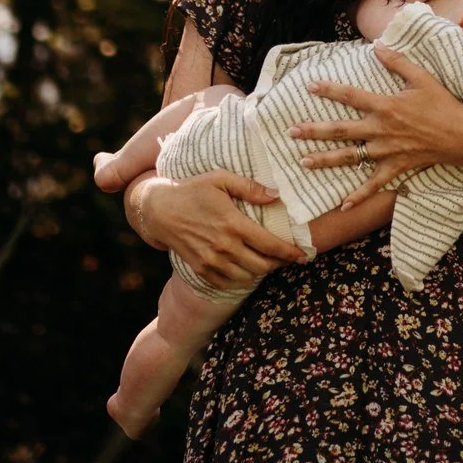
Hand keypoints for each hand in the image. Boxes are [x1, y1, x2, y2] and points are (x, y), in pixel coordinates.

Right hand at [134, 172, 303, 292]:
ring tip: (268, 262)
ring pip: (247, 277)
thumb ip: (250, 187)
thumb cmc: (194, 190)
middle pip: (262, 266)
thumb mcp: (221, 179)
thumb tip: (276, 195)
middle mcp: (224, 246)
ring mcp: (211, 261)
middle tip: (287, 257)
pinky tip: (247, 269)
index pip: (269, 245)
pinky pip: (228, 283)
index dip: (289, 252)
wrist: (160, 210)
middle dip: (279, 264)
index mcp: (233, 224)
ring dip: (261, 272)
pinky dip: (242, 279)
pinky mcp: (201, 269)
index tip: (302, 254)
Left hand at [288, 39, 462, 207]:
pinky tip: (342, 204)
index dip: (329, 90)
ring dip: (325, 160)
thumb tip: (376, 45)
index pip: (351, 96)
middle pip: (341, 130)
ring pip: (350, 158)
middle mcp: (381, 130)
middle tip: (291, 131)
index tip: (310, 87)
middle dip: (314, 131)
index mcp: (385, 106)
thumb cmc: (443, 104)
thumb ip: (397, 62)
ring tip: (304, 162)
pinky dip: (359, 196)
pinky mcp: (396, 167)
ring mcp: (387, 151)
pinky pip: (374, 184)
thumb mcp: (421, 78)